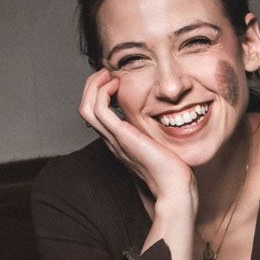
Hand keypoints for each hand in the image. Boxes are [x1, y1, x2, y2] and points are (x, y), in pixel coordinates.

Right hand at [79, 69, 193, 200]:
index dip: (101, 95)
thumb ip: (155, 133)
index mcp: (120, 142)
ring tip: (107, 74)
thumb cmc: (173, 169)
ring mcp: (114, 139)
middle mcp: (112, 140)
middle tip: (106, 73)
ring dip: (93, 86)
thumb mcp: (161, 144)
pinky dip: (102, 93)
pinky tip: (116, 85)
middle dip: (92, 87)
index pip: (98, 115)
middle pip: (86, 109)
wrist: (174, 186)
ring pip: (86, 108)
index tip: (115, 82)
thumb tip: (164, 120)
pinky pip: (99, 110)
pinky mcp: (121, 136)